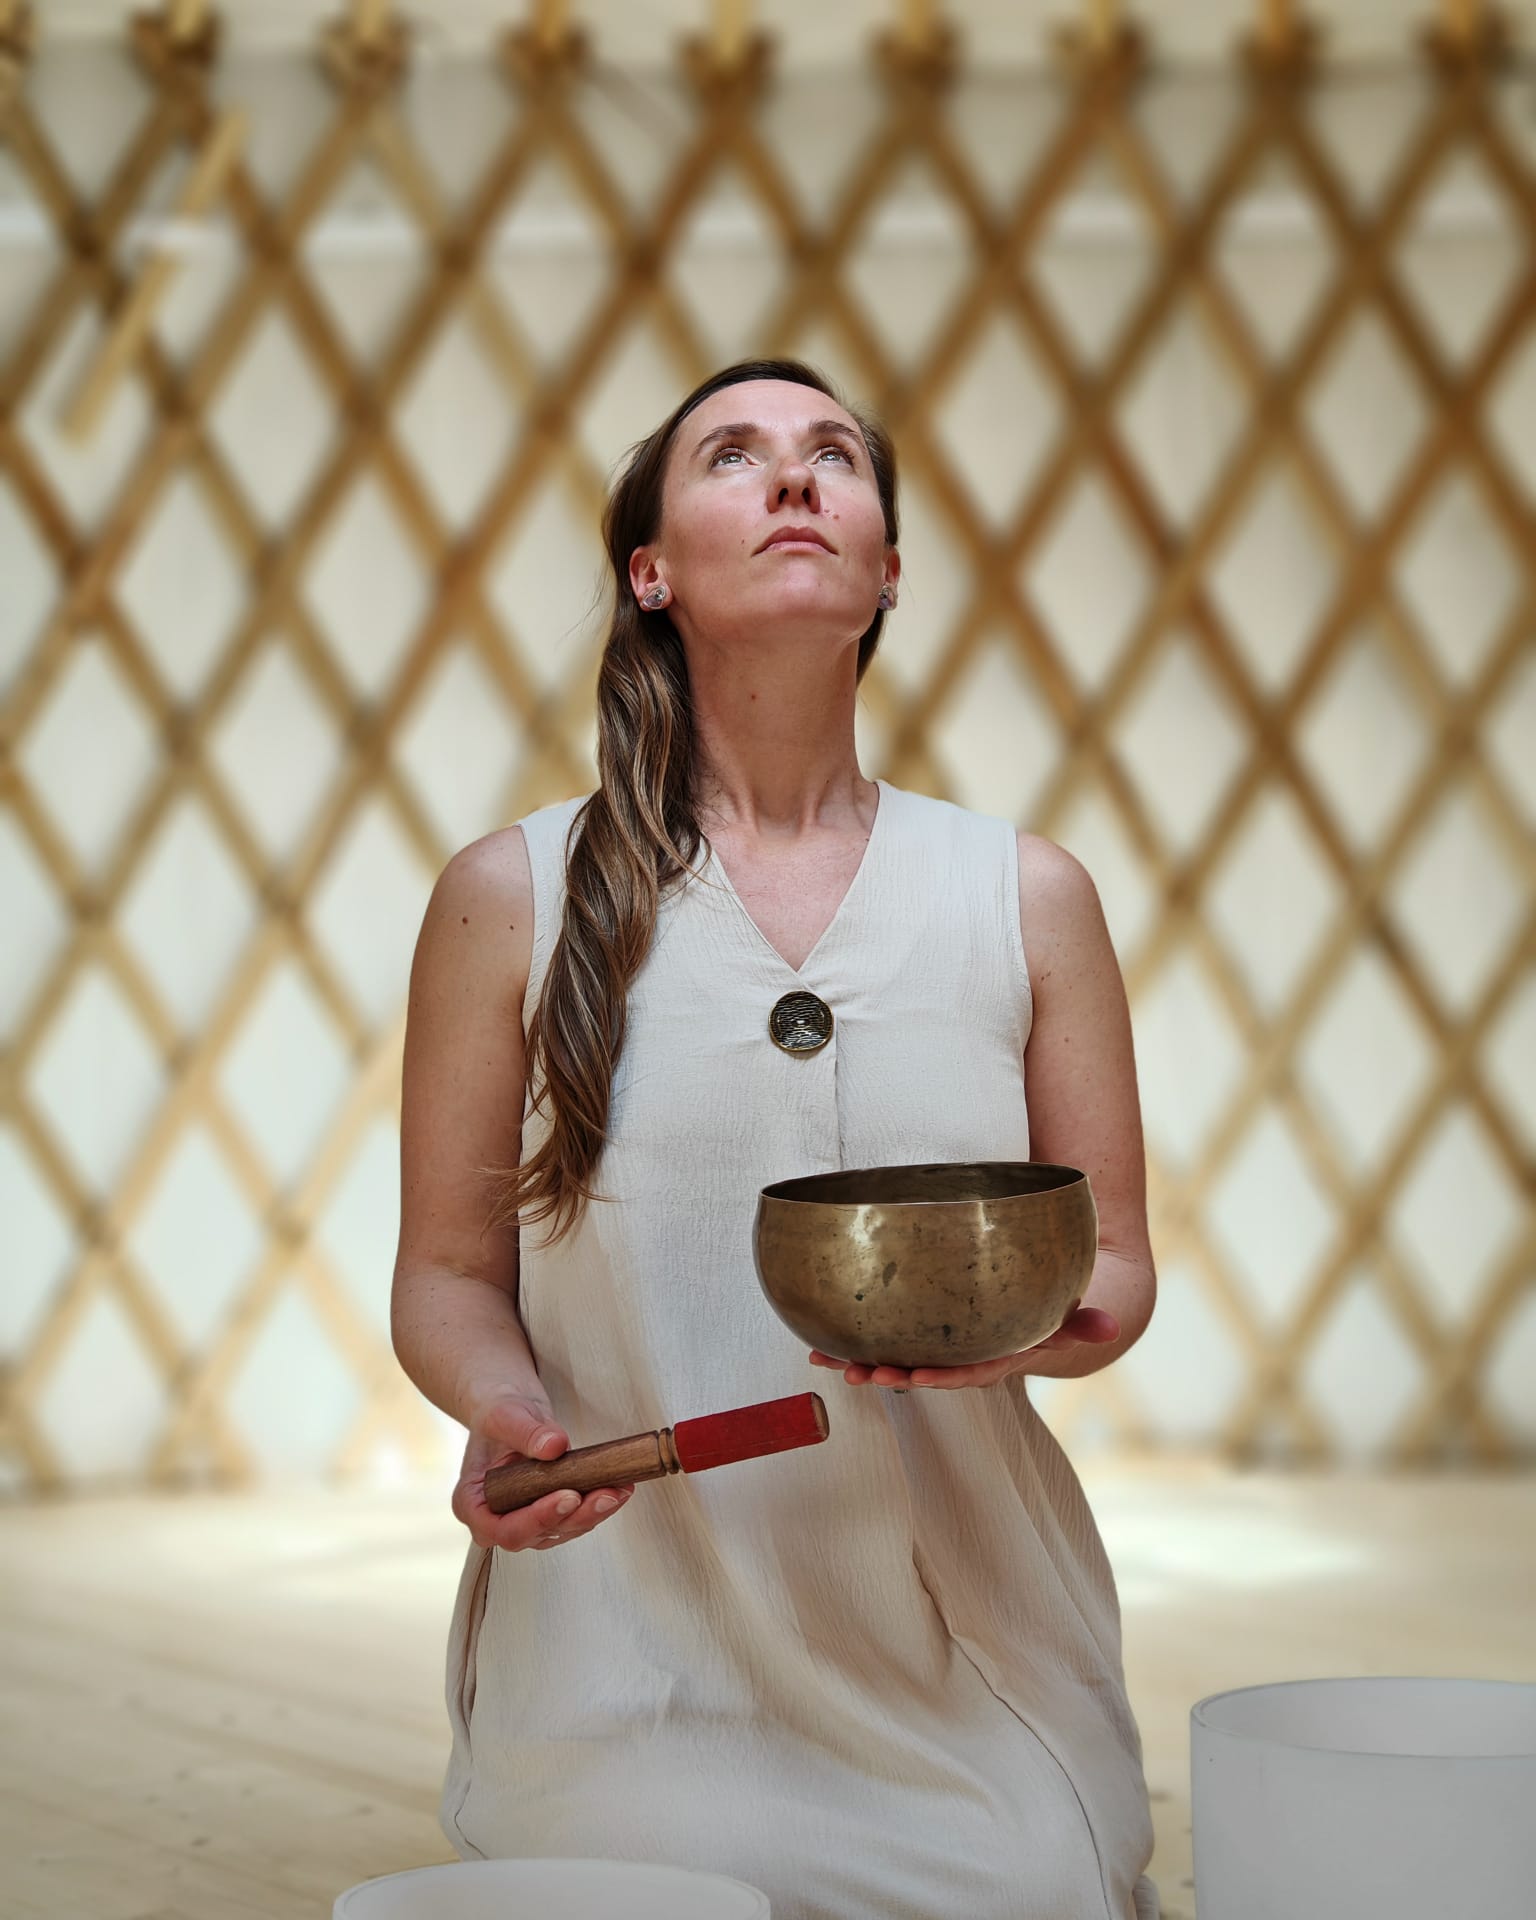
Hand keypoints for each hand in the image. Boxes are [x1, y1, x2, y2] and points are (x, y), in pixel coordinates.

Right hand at [453, 1394, 634, 1551]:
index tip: (567, 1496)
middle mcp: (497, 1519)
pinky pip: (574, 1517)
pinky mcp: (550, 1513)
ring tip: (617, 1489)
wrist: (511, 1409)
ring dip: (593, 1513)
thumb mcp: (506, 1414)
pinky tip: (618, 1487)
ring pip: (561, 1529)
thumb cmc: (498, 1413)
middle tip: (604, 1495)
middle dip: (574, 1517)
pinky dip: (597, 1504)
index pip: (502, 1528)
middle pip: (537, 1534)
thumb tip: (555, 1446)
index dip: (536, 1520)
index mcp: (472, 1503)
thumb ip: (526, 1431)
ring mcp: (525, 1519)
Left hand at [807, 1301, 1119, 1390]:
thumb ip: (1083, 1324)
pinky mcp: (913, 1339)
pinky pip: (878, 1345)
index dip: (941, 1378)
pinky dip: (849, 1347)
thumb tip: (1112, 1326)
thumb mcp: (1065, 1322)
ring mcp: (932, 1353)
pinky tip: (816, 1346)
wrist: (1027, 1326)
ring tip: (830, 1362)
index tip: (915, 1377)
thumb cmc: (1045, 1320)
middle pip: (922, 1373)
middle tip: (863, 1373)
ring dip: (861, 1364)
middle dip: (892, 1374)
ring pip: (894, 1363)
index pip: (965, 1374)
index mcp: (991, 1360)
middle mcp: (957, 1363)